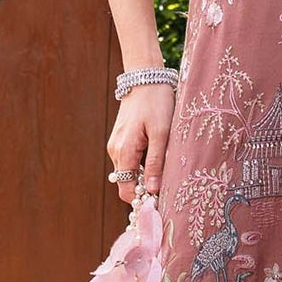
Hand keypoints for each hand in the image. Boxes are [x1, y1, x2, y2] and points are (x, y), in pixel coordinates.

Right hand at [108, 84, 175, 203]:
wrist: (145, 79)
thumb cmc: (156, 103)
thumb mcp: (162, 134)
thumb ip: (156, 163)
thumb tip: (152, 190)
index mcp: (124, 152)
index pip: (126, 190)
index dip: (141, 200)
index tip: (160, 202)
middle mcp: (115, 151)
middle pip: (126, 183)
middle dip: (143, 188)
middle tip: (167, 185)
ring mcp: (116, 145)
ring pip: (128, 172)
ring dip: (143, 175)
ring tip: (163, 165)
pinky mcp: (120, 139)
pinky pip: (129, 160)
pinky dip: (141, 164)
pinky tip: (155, 153)